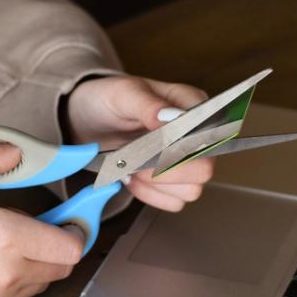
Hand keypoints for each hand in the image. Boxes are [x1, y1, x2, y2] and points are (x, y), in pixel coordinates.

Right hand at [0, 143, 82, 296]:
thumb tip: (15, 151)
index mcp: (4, 236)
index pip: (71, 246)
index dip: (75, 230)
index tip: (68, 216)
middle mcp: (6, 272)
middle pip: (62, 267)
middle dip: (58, 246)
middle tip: (38, 226)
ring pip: (40, 283)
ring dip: (37, 264)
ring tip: (6, 242)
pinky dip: (14, 281)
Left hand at [65, 75, 213, 210]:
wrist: (87, 121)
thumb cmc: (107, 100)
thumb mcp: (123, 95)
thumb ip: (148, 104)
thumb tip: (170, 117)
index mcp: (192, 104)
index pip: (209, 134)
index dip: (183, 147)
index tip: (152, 145)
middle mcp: (196, 135)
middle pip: (203, 168)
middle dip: (164, 170)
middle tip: (136, 159)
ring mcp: (187, 161)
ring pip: (191, 190)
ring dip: (154, 184)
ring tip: (130, 166)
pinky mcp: (173, 182)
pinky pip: (173, 202)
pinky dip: (149, 194)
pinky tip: (132, 177)